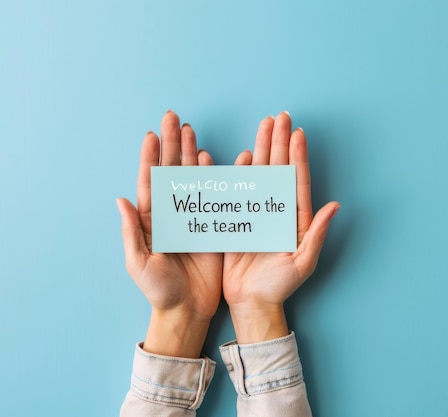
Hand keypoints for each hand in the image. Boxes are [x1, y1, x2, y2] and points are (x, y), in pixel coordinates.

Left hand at [116, 111, 221, 357]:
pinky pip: (212, 195)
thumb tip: (120, 199)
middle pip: (170, 171)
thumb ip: (131, 232)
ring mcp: (191, 216)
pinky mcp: (210, 225)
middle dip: (171, 144)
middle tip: (173, 118)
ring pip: (191, 177)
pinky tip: (210, 158)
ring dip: (190, 153)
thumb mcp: (139, 263)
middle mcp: (171, 212)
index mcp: (151, 220)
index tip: (151, 135)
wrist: (187, 309)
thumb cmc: (159, 290)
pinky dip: (212, 176)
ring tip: (190, 130)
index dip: (150, 158)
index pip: (149, 181)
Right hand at [223, 112, 339, 342]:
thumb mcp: (303, 262)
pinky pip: (237, 190)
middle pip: (279, 169)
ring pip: (259, 174)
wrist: (252, 302)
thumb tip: (335, 206)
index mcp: (295, 218)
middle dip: (279, 142)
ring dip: (261, 148)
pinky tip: (240, 155)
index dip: (297, 156)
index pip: (297, 180)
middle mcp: (276, 210)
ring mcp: (257, 212)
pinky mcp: (238, 219)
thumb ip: (317, 234)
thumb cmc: (280, 287)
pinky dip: (238, 172)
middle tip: (280, 117)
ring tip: (263, 125)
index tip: (298, 133)